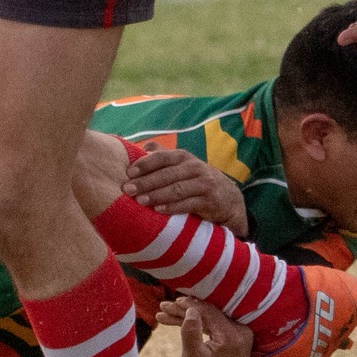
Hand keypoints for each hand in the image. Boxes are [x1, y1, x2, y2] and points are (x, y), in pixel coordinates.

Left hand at [122, 148, 247, 234]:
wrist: (229, 199)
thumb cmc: (197, 180)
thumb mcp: (184, 165)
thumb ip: (164, 156)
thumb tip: (144, 145)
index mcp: (184, 157)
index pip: (162, 157)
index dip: (145, 164)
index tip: (129, 172)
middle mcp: (195, 167)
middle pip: (167, 174)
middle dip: (146, 182)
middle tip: (128, 189)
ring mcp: (204, 184)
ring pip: (177, 189)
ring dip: (157, 195)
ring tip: (140, 201)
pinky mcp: (210, 200)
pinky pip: (188, 204)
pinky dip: (172, 207)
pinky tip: (158, 210)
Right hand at [160, 296, 251, 356]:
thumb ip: (190, 333)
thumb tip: (191, 309)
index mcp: (231, 335)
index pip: (208, 311)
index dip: (188, 305)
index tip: (172, 302)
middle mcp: (240, 331)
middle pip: (207, 313)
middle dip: (183, 309)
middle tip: (163, 306)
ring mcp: (239, 333)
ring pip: (208, 318)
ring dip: (187, 316)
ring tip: (164, 314)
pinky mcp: (234, 337)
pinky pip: (213, 325)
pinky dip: (197, 324)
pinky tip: (177, 321)